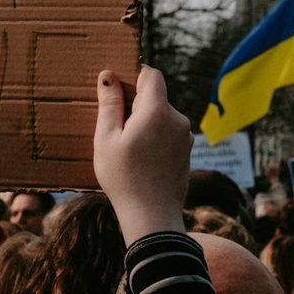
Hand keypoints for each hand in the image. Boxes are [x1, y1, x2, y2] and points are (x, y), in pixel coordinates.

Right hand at [93, 65, 191, 244]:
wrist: (153, 218)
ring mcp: (186, 137)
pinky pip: (169, 132)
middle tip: (116, 127)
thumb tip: (108, 75)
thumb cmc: (124, 178)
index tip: (118, 88)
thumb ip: (109, 104)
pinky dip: (155, 136)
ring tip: (127, 146)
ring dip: (145, 121)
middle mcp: (178, 120)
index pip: (152, 75)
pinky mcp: (187, 151)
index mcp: (157, 112)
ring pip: (162, 115)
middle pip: (156, 96)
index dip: (135, 75)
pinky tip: (141, 158)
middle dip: (136, 103)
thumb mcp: (106, 139)